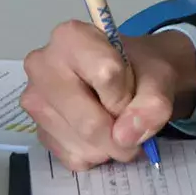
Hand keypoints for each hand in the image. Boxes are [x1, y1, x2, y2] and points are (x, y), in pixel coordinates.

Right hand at [21, 24, 195, 171]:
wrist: (131, 79)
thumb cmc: (139, 70)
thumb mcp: (160, 78)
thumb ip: (153, 103)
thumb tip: (126, 137)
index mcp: (69, 38)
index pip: (106, 76)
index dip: (127, 94)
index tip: (131, 90)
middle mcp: (42, 67)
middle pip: (89, 122)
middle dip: (120, 132)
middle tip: (132, 120)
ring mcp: (36, 103)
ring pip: (84, 144)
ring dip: (110, 145)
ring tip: (115, 121)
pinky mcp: (40, 133)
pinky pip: (76, 157)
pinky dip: (97, 153)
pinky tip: (100, 132)